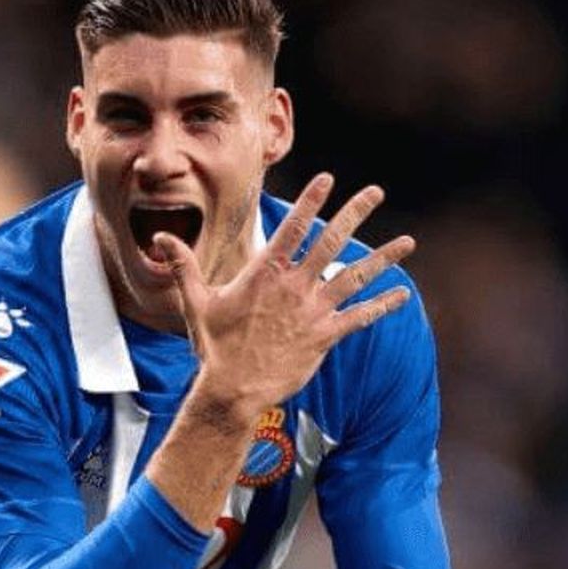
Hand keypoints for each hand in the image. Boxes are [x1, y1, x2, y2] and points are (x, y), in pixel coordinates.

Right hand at [157, 173, 414, 414]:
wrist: (233, 389)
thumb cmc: (214, 346)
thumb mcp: (196, 302)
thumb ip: (184, 266)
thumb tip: (160, 236)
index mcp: (266, 272)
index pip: (293, 227)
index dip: (312, 200)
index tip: (329, 178)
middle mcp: (294, 286)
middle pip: (331, 240)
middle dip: (356, 212)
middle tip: (376, 191)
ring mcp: (313, 311)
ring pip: (355, 276)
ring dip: (384, 258)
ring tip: (407, 241)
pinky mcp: (325, 336)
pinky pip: (360, 317)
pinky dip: (383, 306)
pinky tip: (403, 295)